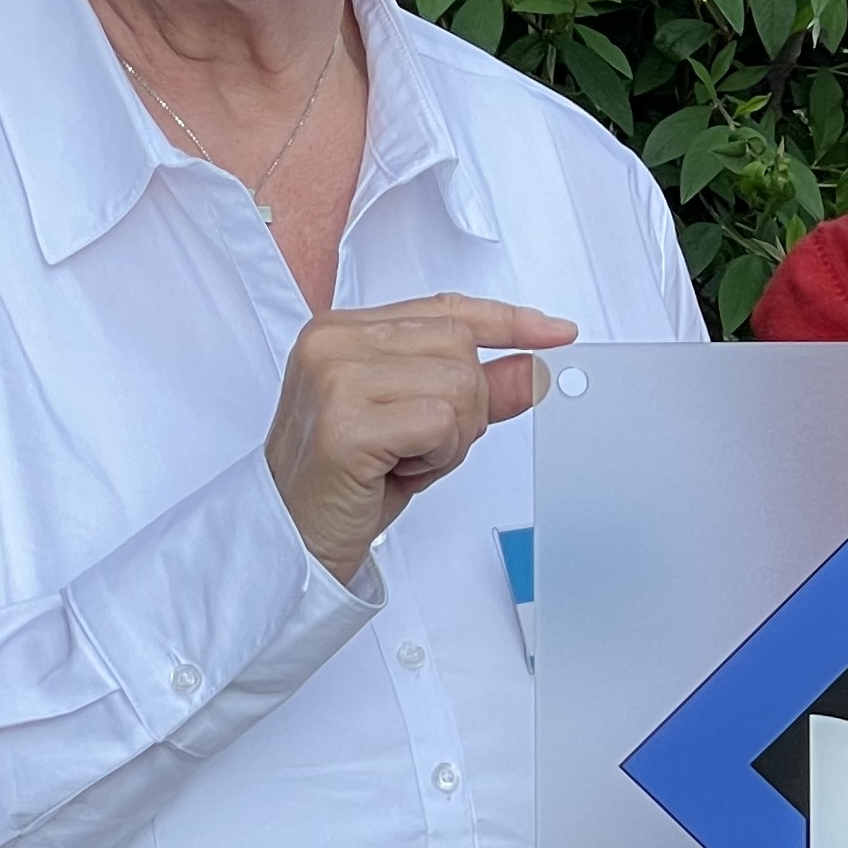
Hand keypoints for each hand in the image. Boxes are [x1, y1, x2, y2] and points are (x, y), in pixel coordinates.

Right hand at [266, 294, 575, 583]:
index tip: (556, 332)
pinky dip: (438, 456)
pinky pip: (441, 422)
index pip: (445, 309)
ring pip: (460, 384)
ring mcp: (334, 378)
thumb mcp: (421, 424)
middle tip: (421, 444)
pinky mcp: (345, 422)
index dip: (507, 321)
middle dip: (467, 405)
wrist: (291, 537)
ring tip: (404, 458)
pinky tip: (397, 470)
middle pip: (461, 346)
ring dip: (451, 437)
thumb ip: (478, 389)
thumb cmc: (346, 479)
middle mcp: (332, 343)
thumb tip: (535, 366)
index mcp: (342, 331)